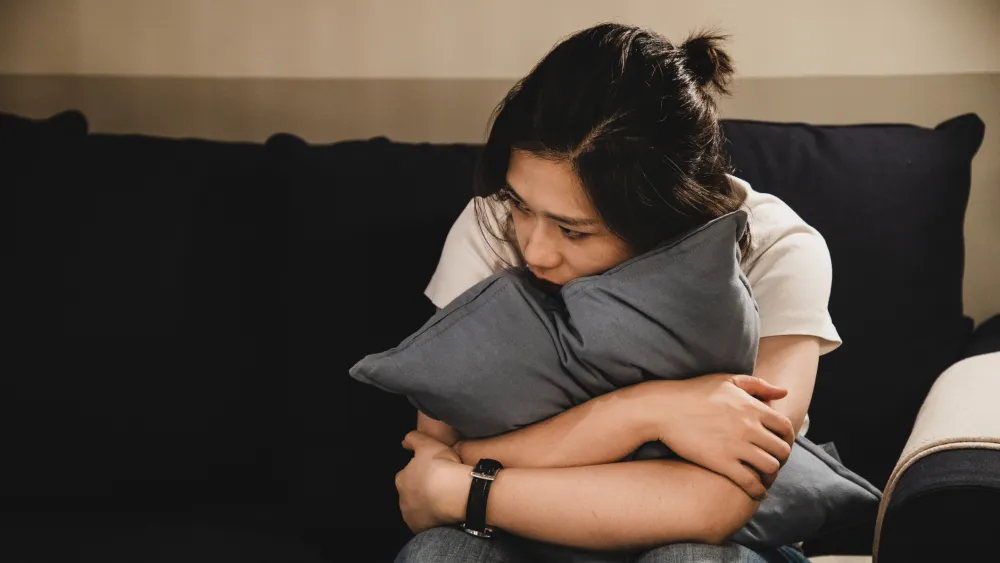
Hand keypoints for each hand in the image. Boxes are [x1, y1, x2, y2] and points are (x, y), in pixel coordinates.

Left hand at [396, 431, 471, 533]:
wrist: (457, 494)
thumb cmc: (441, 467)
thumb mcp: (427, 444)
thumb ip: (414, 439)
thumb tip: (406, 441)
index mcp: (401, 479)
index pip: (407, 474)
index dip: (421, 471)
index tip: (434, 470)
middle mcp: (402, 500)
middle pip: (412, 493)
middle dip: (423, 489)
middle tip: (440, 484)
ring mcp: (412, 516)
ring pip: (419, 508)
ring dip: (428, 504)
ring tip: (445, 498)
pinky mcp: (422, 529)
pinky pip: (427, 522)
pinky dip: (434, 517)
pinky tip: (445, 511)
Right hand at [641, 374, 794, 499]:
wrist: (663, 409)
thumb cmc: (694, 392)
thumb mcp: (727, 380)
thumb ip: (758, 385)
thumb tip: (784, 392)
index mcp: (752, 407)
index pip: (785, 427)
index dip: (787, 438)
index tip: (780, 444)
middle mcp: (749, 427)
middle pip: (782, 449)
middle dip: (781, 458)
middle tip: (773, 461)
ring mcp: (736, 446)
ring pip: (770, 467)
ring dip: (771, 474)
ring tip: (764, 476)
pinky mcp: (722, 463)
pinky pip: (750, 482)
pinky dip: (758, 490)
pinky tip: (756, 492)